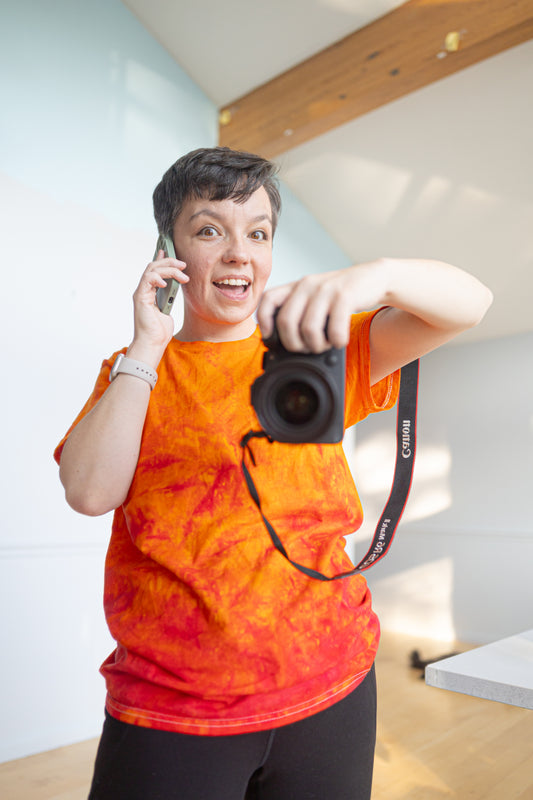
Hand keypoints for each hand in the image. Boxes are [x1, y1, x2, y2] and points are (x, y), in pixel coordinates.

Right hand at [129, 250, 188, 364]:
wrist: (153, 343)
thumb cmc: (159, 331)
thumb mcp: (168, 310)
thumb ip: (169, 297)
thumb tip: (175, 288)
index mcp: (150, 292)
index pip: (154, 270)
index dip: (161, 259)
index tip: (170, 253)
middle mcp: (144, 290)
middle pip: (154, 267)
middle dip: (170, 262)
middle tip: (184, 265)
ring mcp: (141, 293)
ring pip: (152, 270)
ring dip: (168, 269)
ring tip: (182, 275)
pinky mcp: (140, 298)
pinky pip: (147, 280)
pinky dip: (158, 278)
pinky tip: (167, 283)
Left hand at [257, 263, 384, 352]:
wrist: (373, 278)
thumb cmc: (341, 295)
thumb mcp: (315, 298)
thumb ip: (299, 311)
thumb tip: (282, 341)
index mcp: (296, 286)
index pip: (268, 300)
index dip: (263, 321)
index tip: (269, 337)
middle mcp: (307, 285)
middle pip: (286, 321)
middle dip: (294, 344)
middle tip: (306, 349)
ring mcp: (326, 290)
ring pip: (308, 329)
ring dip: (316, 346)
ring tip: (325, 345)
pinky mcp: (345, 296)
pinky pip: (334, 329)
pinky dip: (336, 341)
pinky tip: (340, 340)